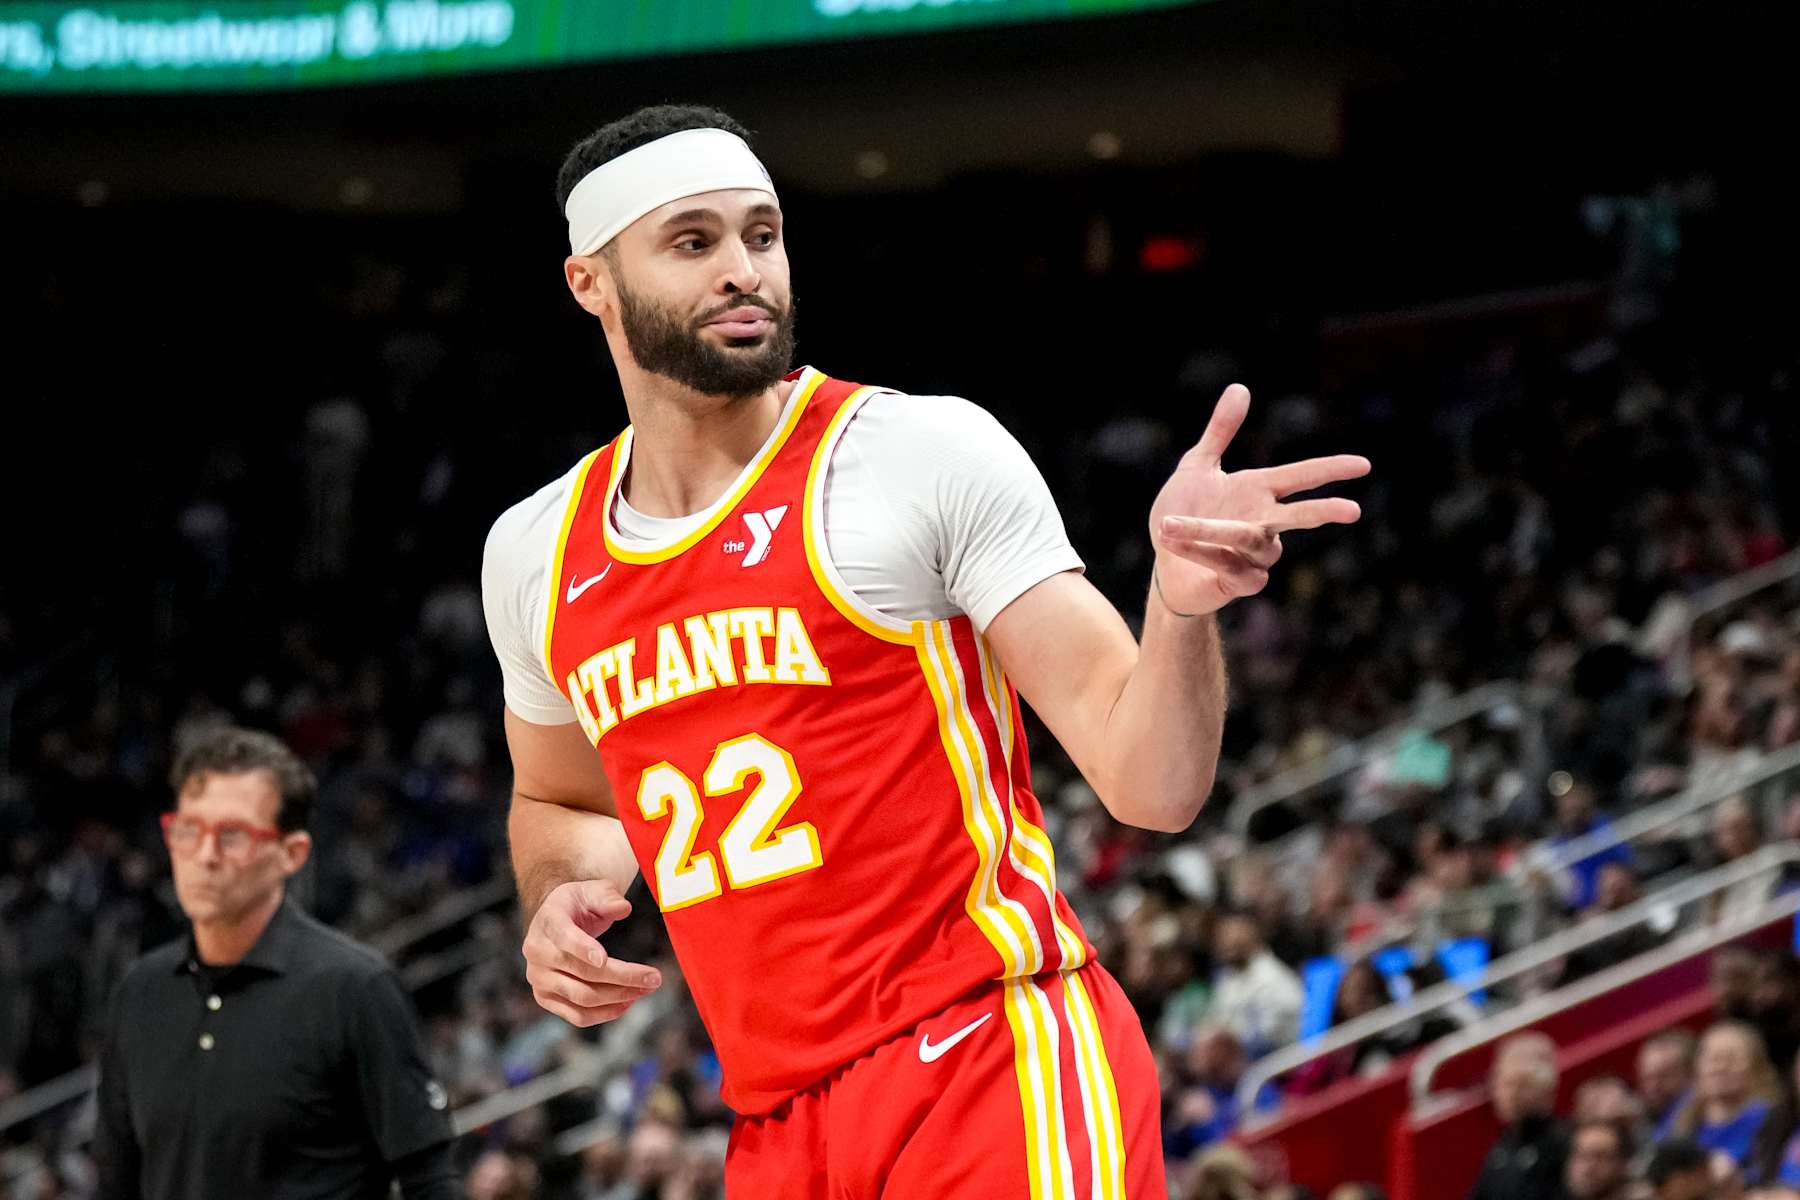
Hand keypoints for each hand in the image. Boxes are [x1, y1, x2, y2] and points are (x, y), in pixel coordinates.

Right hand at [522, 879, 661, 1026]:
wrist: (556, 920)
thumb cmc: (578, 904)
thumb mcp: (593, 890)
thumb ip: (607, 897)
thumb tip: (623, 908)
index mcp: (548, 921)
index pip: (564, 938)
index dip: (583, 949)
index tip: (604, 958)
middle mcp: (538, 952)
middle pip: (582, 972)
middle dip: (622, 977)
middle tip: (654, 978)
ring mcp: (539, 979)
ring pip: (582, 997)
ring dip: (618, 997)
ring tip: (646, 989)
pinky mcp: (546, 999)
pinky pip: (577, 1016)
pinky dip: (605, 1013)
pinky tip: (627, 1002)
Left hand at [1149, 384, 1368, 615]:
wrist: (1163, 560)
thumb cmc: (1185, 511)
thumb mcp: (1197, 466)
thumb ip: (1220, 431)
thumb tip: (1240, 387)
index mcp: (1258, 492)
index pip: (1301, 477)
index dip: (1331, 470)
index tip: (1363, 465)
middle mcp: (1263, 522)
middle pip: (1299, 517)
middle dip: (1323, 512)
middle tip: (1353, 510)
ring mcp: (1255, 555)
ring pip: (1248, 540)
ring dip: (1208, 530)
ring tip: (1169, 523)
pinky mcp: (1240, 581)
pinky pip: (1228, 565)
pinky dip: (1200, 552)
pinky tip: (1173, 544)